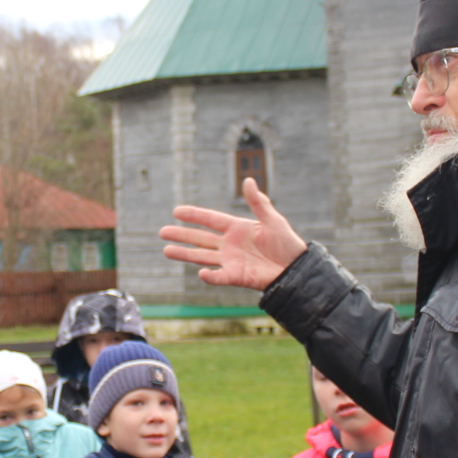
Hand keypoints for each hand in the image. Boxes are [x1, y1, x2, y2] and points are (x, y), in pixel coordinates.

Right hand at [159, 178, 307, 290]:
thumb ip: (259, 202)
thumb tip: (248, 180)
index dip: (194, 215)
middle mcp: (229, 244)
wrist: (296, 268)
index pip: (210, 220)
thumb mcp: (273, 220)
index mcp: (237, 228)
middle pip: (200, 238)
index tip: (177, 211)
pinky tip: (200, 273)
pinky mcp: (236, 277)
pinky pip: (220, 277)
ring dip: (185, 254)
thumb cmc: (287, 243)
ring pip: (202, 257)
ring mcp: (231, 261)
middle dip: (182, 235)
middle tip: (162, 231)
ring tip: (166, 250)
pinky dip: (211, 276)